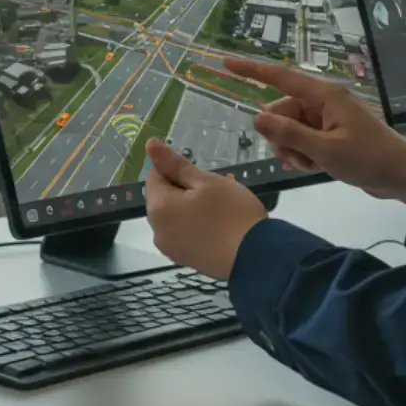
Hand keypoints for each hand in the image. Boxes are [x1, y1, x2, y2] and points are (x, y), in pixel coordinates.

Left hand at [143, 138, 266, 279]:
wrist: (255, 258)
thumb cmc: (232, 213)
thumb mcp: (207, 181)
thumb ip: (176, 164)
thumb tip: (149, 145)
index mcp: (158, 208)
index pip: (155, 175)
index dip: (176, 168)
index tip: (201, 174)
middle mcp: (157, 231)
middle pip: (162, 198)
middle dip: (183, 190)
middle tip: (214, 191)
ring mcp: (171, 250)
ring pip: (174, 217)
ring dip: (189, 208)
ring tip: (218, 209)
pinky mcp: (185, 261)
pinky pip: (183, 234)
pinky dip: (195, 226)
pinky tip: (217, 227)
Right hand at [225, 58, 405, 204]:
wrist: (400, 175)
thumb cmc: (367, 158)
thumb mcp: (325, 150)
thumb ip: (290, 134)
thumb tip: (257, 118)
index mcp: (324, 95)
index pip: (280, 77)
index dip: (252, 70)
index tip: (226, 62)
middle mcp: (322, 101)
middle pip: (281, 111)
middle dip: (281, 135)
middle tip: (298, 158)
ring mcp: (326, 117)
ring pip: (289, 128)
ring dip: (292, 148)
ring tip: (311, 164)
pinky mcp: (329, 133)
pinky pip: (301, 138)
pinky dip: (302, 153)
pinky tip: (315, 166)